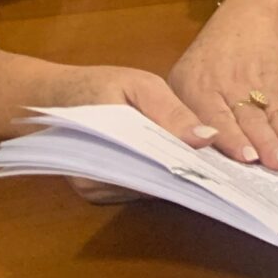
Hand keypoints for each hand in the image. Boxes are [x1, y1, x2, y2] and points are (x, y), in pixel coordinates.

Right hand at [44, 62, 220, 202]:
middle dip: (191, 172)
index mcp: (108, 151)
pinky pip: (138, 187)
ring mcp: (96, 191)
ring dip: (178, 175)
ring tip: (212, 161)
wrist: (49, 99)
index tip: (227, 160)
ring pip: (150, 188)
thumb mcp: (138, 85)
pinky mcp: (98, 192)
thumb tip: (207, 137)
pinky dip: (161, 175)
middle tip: (227, 162)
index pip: (161, 167)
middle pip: (156, 183)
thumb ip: (171, 111)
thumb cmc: (96, 86)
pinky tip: (183, 162)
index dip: (195, 165)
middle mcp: (97, 181)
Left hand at [167, 0, 277, 170]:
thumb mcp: (181, 79)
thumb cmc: (207, 57)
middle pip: (254, 120)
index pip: (219, 116)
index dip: (233, 137)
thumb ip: (179, 113)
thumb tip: (179, 152)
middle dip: (268, 144)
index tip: (247, 157)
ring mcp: (265, 86)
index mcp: (206, 89)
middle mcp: (238, 89)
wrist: (247, 18)